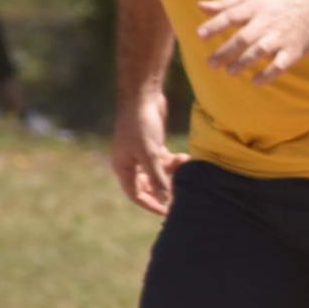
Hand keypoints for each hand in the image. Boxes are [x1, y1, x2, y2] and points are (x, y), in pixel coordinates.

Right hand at [110, 90, 186, 215]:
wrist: (143, 95)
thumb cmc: (141, 124)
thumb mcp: (150, 154)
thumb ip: (157, 177)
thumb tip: (165, 199)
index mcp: (123, 167)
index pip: (136, 194)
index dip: (151, 204)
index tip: (168, 212)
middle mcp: (130, 162)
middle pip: (148, 185)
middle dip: (165, 187)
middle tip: (182, 191)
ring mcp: (141, 153)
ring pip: (158, 172)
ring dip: (172, 172)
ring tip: (185, 163)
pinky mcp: (152, 143)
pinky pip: (164, 160)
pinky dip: (174, 161)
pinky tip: (185, 157)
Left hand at [196, 0, 308, 84]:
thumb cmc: (277, 3)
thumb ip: (226, 4)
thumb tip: (199, 7)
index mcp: (256, 6)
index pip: (232, 15)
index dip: (215, 25)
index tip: (200, 35)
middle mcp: (268, 21)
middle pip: (243, 37)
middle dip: (225, 52)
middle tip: (211, 64)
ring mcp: (282, 36)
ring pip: (259, 52)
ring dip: (242, 63)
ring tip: (229, 72)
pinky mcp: (294, 51)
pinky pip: (280, 66)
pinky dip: (268, 75)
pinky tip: (255, 81)